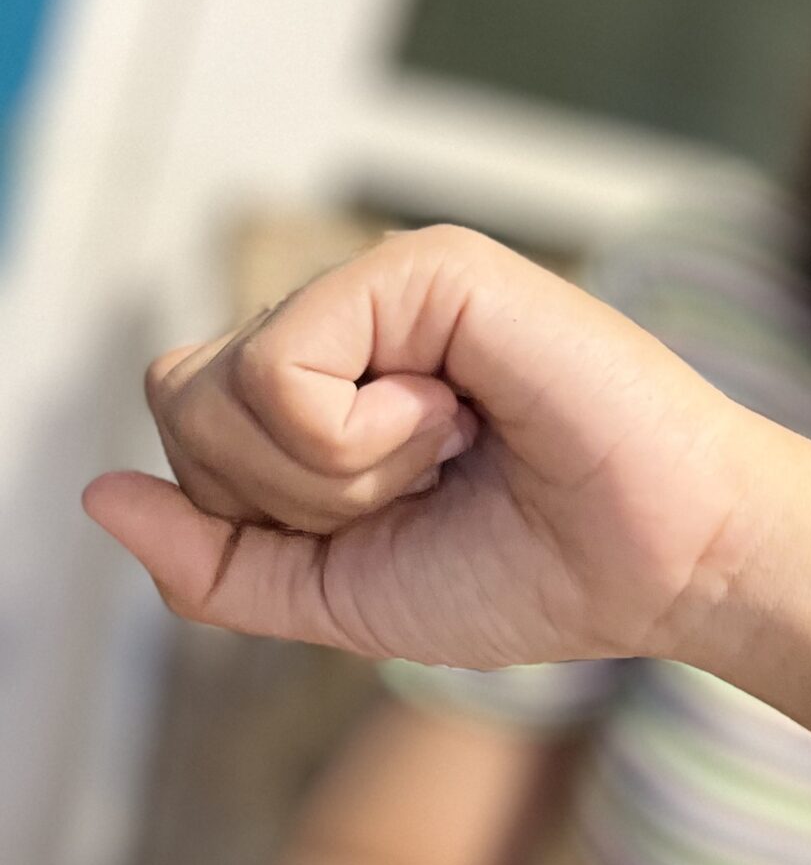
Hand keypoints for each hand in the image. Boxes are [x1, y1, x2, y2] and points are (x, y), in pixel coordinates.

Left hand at [80, 224, 788, 670]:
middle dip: (288, 496)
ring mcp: (388, 283)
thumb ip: (212, 561)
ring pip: (219, 386)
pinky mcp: (428, 267)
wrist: (665, 567)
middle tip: (425, 487)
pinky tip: (458, 419)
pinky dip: (358, 438)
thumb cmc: (532, 575)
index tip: (392, 518)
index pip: (185, 424)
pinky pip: (283, 366)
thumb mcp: (335, 596)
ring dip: (331, 472)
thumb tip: (92, 496)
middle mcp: (348, 316)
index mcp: (326, 380)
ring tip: (450, 450)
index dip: (256, 510)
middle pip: (181, 400)